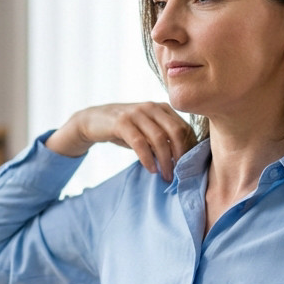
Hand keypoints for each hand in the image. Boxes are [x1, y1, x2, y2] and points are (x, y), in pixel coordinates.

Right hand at [47, 101, 196, 180]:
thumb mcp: (147, 132)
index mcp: (162, 108)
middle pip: (176, 131)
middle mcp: (152, 107)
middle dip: (180, 155)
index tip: (189, 167)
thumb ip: (163, 140)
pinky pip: (140, 143)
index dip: (189, 149)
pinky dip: (148, 159)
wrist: (94, 121)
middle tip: (179, 174)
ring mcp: (137, 113)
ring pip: (159, 138)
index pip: (185, 128)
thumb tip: (182, 161)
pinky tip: (151, 169)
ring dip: (165, 161)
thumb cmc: (125, 129)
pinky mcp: (122, 122)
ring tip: (166, 176)